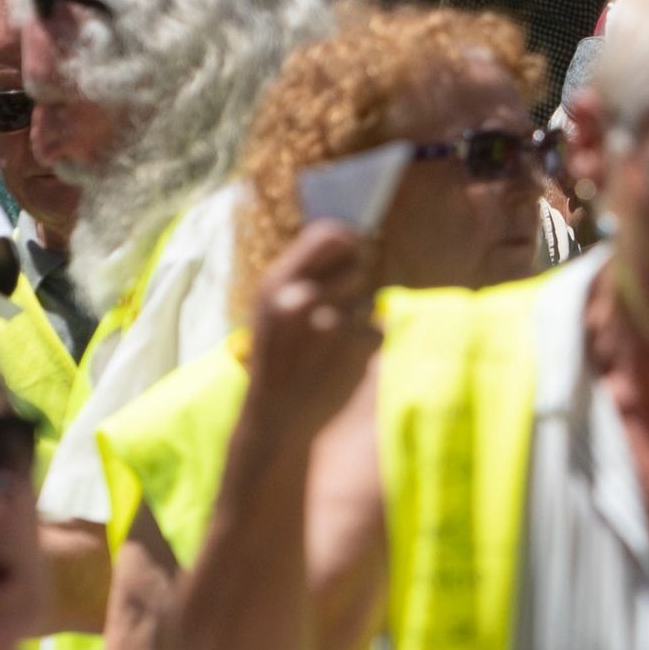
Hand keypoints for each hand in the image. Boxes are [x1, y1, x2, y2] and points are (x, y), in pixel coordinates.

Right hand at [241, 221, 381, 455]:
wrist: (276, 416)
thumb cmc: (278, 356)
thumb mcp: (272, 310)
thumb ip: (304, 273)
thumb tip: (350, 236)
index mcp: (277, 283)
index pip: (329, 233)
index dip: (349, 238)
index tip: (355, 246)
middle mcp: (303, 297)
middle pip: (357, 265)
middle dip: (355, 281)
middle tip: (335, 309)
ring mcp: (331, 322)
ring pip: (368, 301)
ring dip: (356, 319)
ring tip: (327, 344)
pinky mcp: (357, 348)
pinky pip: (376, 330)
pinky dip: (364, 345)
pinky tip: (339, 363)